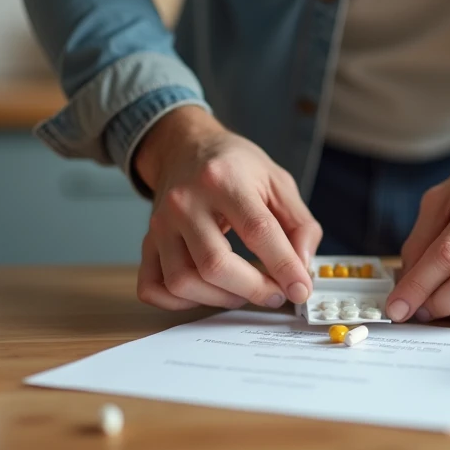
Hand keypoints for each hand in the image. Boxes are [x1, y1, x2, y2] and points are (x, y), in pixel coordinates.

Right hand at [133, 106, 320, 310]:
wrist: (186, 146)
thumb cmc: (235, 165)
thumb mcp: (279, 181)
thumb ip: (300, 225)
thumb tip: (302, 269)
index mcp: (224, 179)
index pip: (258, 231)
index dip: (284, 266)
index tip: (300, 288)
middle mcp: (186, 201)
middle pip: (216, 264)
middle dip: (253, 289)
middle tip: (275, 293)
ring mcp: (161, 223)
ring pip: (183, 282)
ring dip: (221, 299)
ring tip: (244, 290)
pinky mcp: (147, 241)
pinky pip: (153, 287)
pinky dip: (180, 302)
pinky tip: (207, 292)